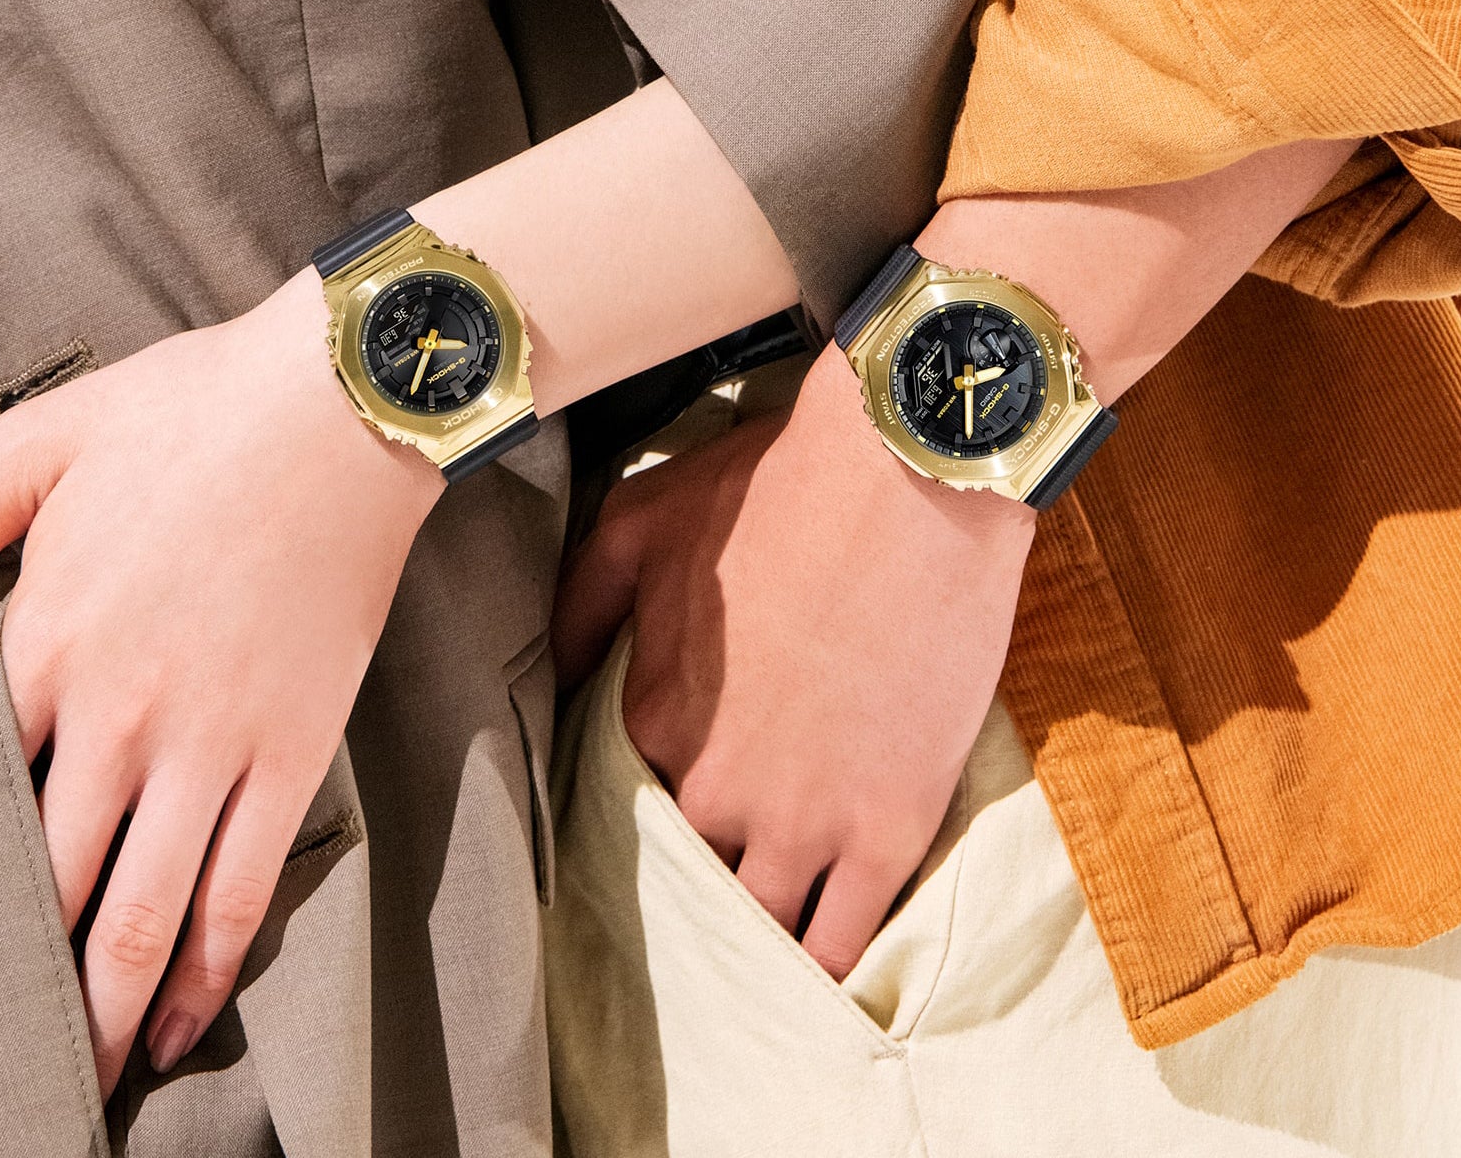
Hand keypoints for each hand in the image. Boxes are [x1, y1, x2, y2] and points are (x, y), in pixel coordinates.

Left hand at [0, 268, 439, 1095]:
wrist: (342, 407)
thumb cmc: (188, 413)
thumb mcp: (34, 448)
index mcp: (43, 641)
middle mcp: (118, 715)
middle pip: (46, 886)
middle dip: (15, 983)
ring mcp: (213, 740)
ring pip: (143, 913)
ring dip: (106, 1011)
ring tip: (82, 1080)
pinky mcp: (294, 744)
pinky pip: (244, 881)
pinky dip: (210, 966)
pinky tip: (185, 1020)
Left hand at [551, 344, 1034, 979]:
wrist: (908, 479)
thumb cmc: (774, 490)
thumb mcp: (640, 522)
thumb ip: (580, 605)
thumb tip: (552, 673)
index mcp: (653, 720)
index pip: (626, 805)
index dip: (650, 810)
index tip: (672, 811)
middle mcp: (716, 790)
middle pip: (691, 876)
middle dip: (698, 883)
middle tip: (714, 887)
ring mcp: (806, 821)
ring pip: (762, 926)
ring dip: (755, 942)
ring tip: (756, 957)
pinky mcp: (889, 829)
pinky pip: (846, 938)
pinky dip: (828, 968)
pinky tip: (817, 982)